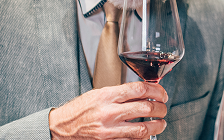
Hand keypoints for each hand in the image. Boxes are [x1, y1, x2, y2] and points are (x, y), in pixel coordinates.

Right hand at [49, 82, 168, 139]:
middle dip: (160, 108)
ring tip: (161, 123)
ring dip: (157, 125)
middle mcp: (108, 112)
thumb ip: (118, 93)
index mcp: (106, 96)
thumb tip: (142, 93)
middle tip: (163, 108)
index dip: (156, 90)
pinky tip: (146, 135)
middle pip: (145, 108)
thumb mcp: (97, 94)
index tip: (161, 93)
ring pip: (143, 129)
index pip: (139, 89)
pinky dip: (143, 138)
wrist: (60, 128)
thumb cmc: (78, 111)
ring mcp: (109, 130)